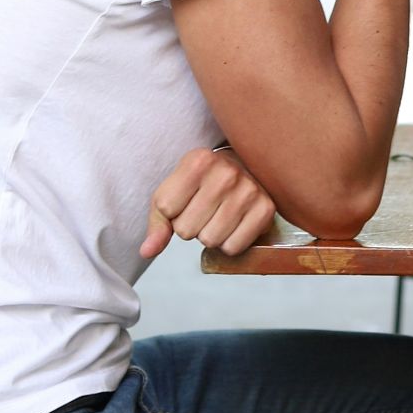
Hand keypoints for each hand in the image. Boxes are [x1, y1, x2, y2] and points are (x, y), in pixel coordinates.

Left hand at [142, 148, 278, 257]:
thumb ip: (158, 221)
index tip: (188, 198)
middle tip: (205, 209)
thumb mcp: (174, 190)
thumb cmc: (203, 182)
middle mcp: (226, 173)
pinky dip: (230, 243)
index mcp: (199, 161)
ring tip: (219, 215)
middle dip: (192, 226)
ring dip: (210, 235)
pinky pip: (233, 247)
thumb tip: (147, 251)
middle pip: (187, 231)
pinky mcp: (266, 209)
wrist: (245, 167)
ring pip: (210, 241)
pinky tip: (234, 224)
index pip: (167, 210)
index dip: (173, 212)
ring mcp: (249, 191)